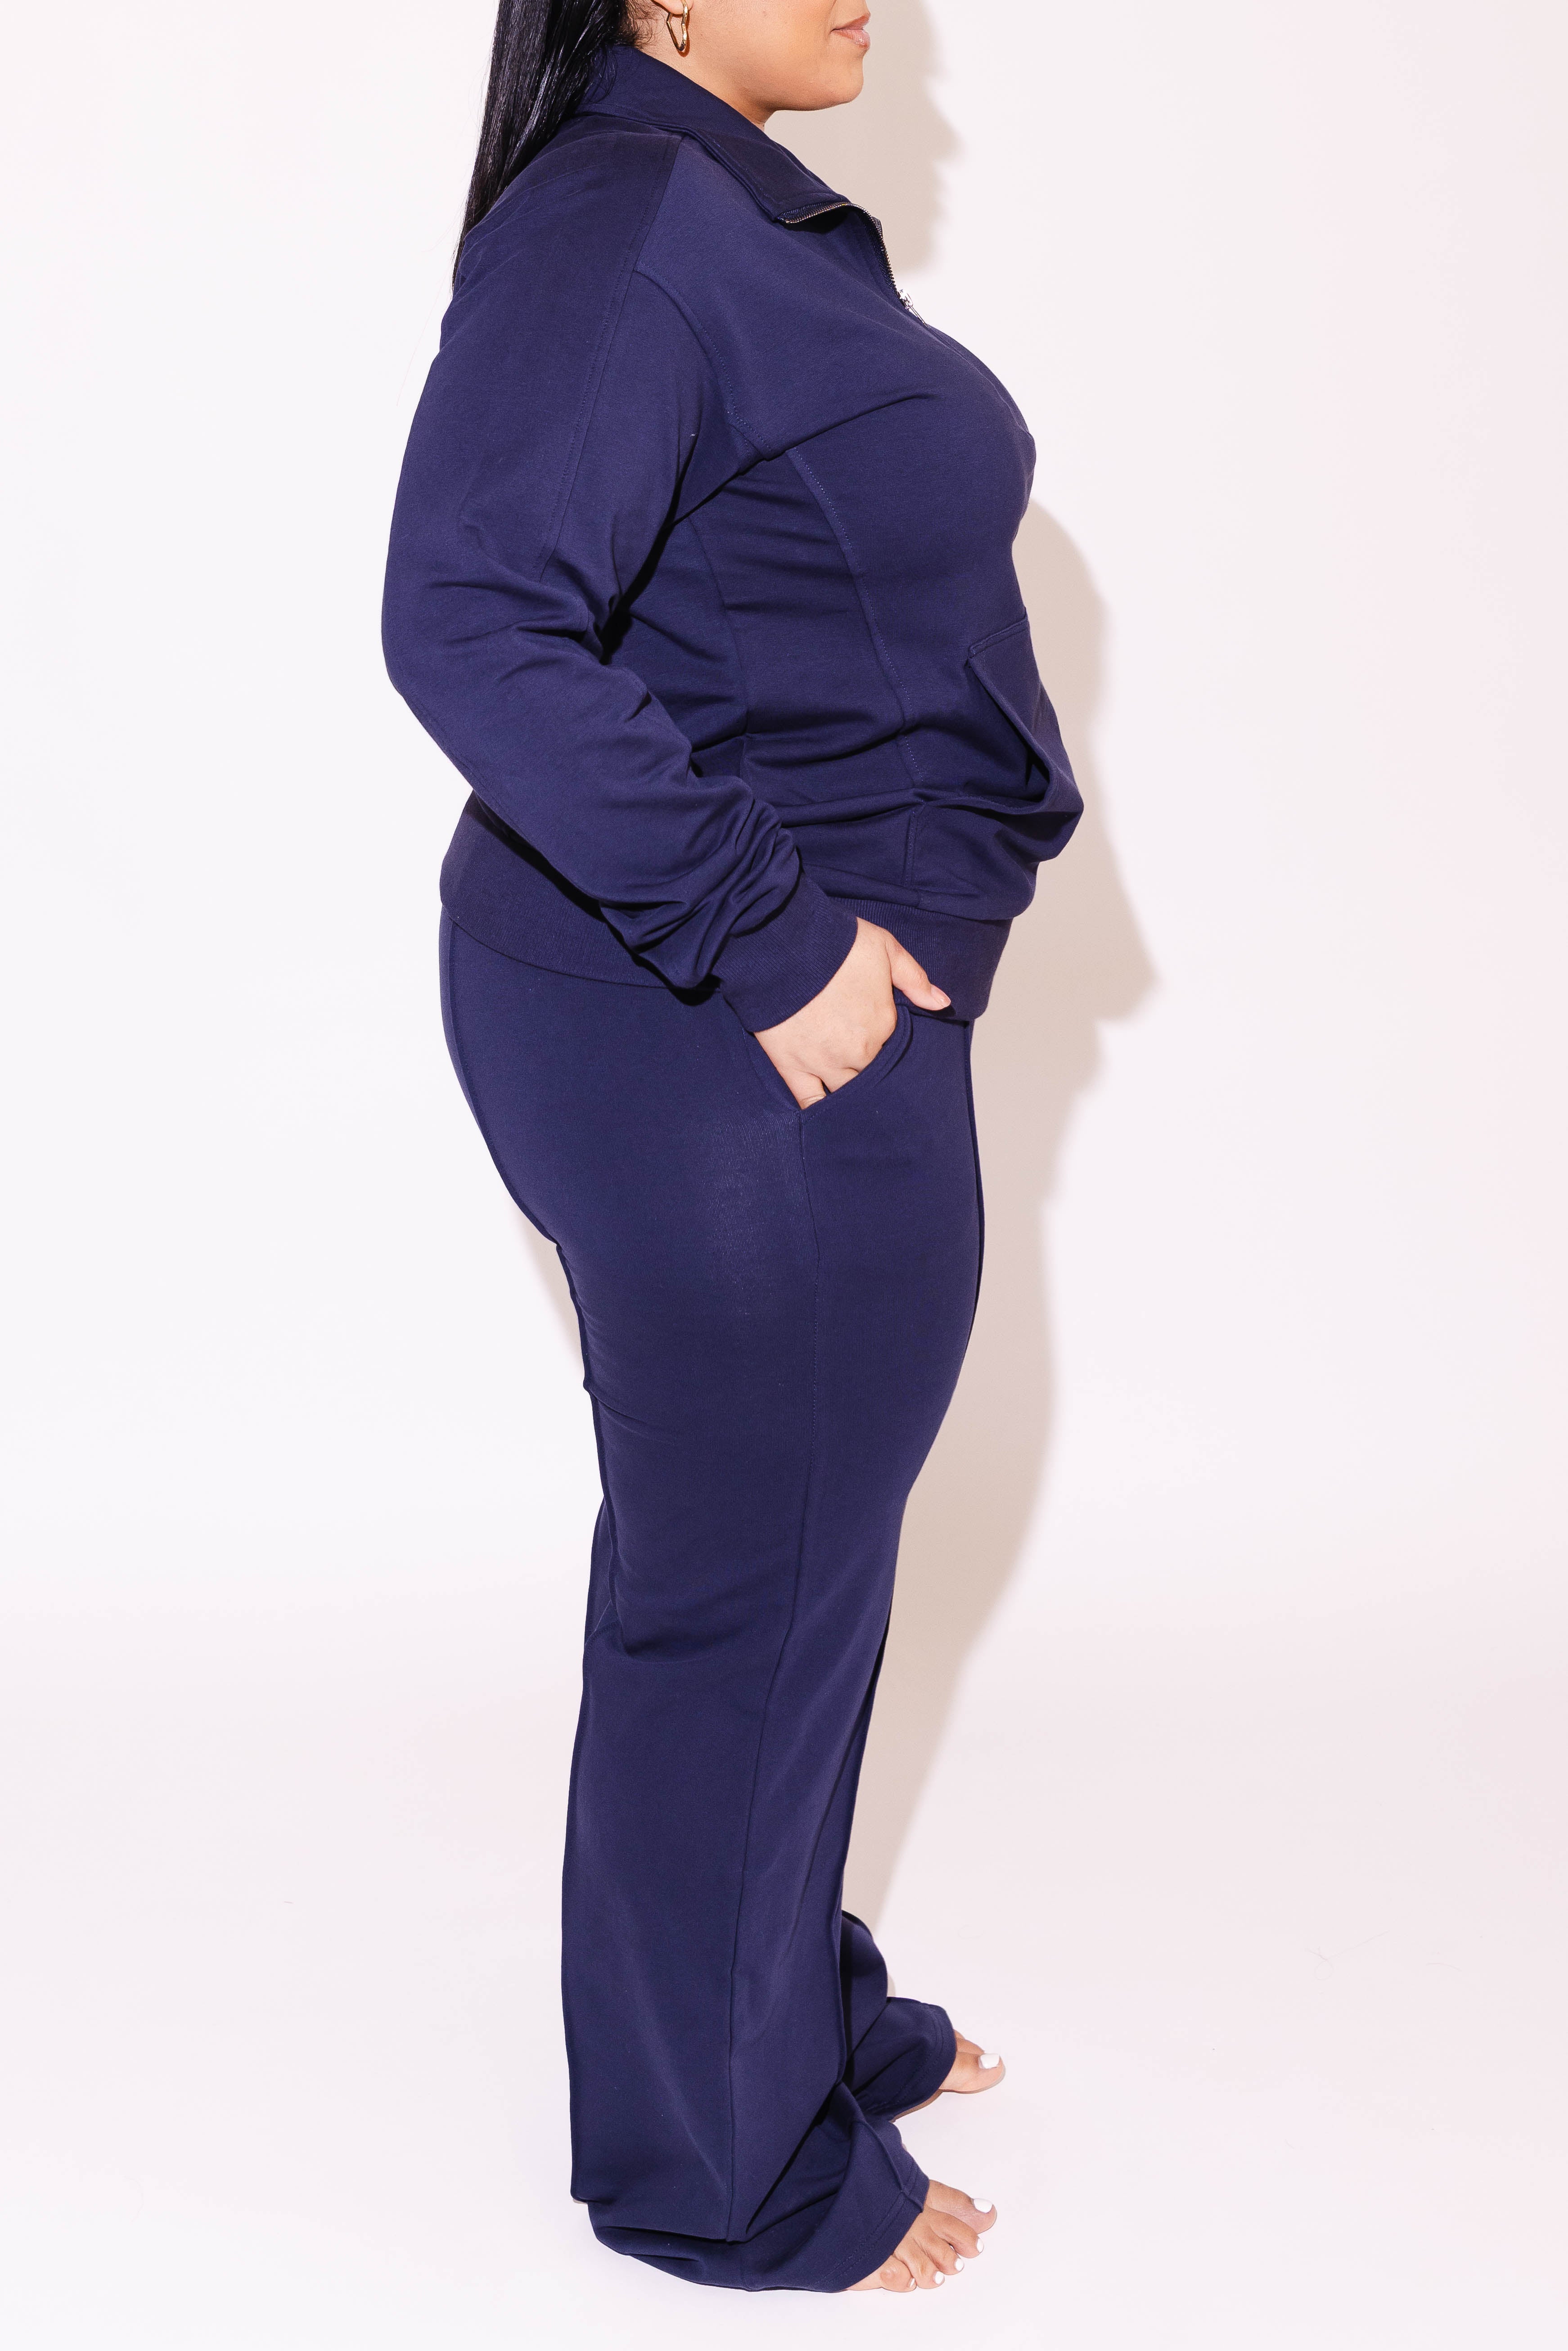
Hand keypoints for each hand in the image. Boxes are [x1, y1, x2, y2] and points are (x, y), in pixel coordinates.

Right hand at [753, 918, 949, 1107]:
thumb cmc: (835, 943)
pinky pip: (810, 1101)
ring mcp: (825, 1063)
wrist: (782, 945)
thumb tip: (942, 1002)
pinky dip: (820, 1111)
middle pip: (874, 1074)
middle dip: (874, 1072)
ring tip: (855, 1096)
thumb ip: (915, 978)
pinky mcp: (793, 1067)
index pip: (896, 1047)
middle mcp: (858, 1051)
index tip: (879, 1034)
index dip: (889, 1041)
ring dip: (854, 1094)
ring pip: (848, 1092)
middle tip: (866, 1064)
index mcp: (883, 1024)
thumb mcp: (885, 948)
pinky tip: (828, 1118)